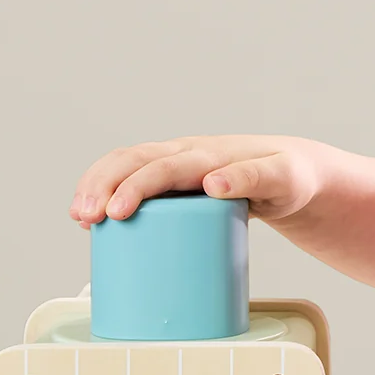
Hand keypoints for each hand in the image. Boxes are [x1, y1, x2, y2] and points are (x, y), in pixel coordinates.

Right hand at [68, 135, 321, 229]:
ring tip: (80, 218)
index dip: (136, 187)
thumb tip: (211, 183)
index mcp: (208, 154)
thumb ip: (253, 178)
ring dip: (97, 186)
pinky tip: (93, 220)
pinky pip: (133, 179)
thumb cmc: (289, 178)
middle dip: (103, 185)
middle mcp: (186, 154)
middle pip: (133, 160)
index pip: (163, 166)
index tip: (116, 212)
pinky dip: (108, 193)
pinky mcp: (174, 180)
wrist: (293, 173)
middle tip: (86, 218)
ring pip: (125, 165)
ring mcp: (177, 164)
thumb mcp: (283, 180)